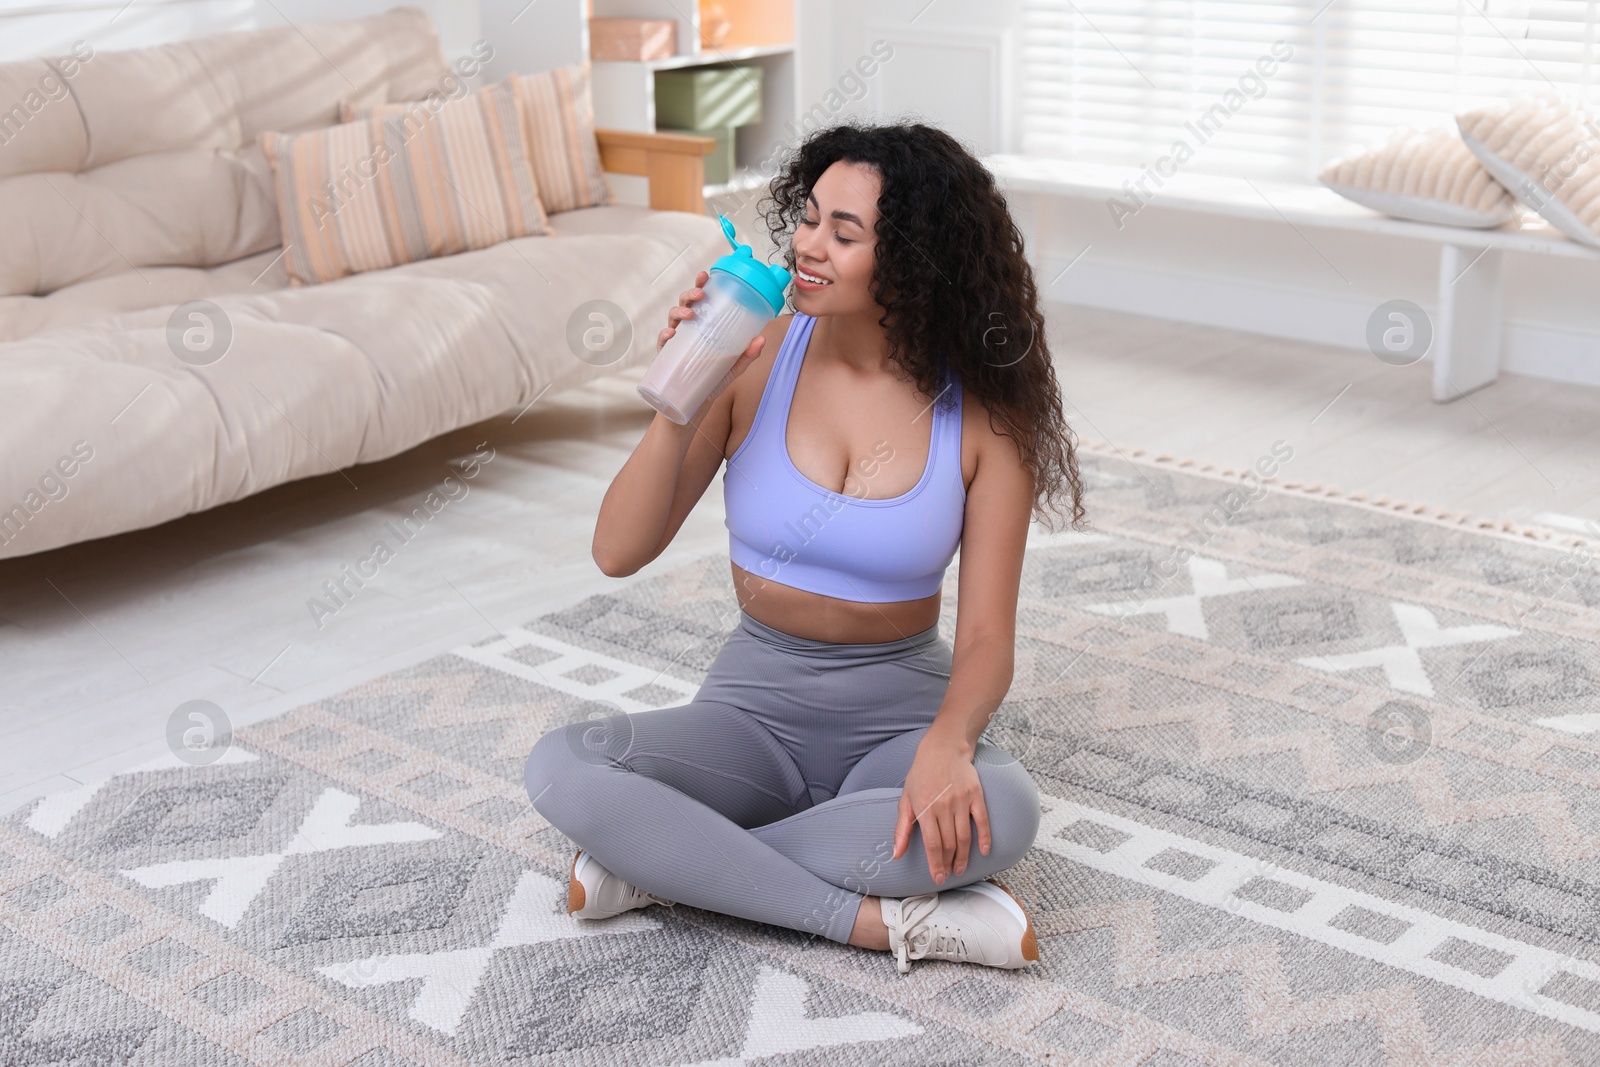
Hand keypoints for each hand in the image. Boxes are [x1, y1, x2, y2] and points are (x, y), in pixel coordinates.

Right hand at [657, 269, 765, 423]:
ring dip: (679, 312)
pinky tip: (671, 335)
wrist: (691, 411)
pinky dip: (665, 336)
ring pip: (672, 320)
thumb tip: (762, 339)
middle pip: (684, 305)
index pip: (699, 302)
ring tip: (689, 314)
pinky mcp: (665, 360)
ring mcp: (674, 345)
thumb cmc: (709, 384)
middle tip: (700, 294)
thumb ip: (747, 355)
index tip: (705, 275)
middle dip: (690, 295)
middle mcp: (686, 333)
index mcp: (701, 329)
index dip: (700, 286)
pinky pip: (662, 344)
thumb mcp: (732, 369)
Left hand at [893, 733, 991, 884]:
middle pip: (949, 844)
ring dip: (963, 856)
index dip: (936, 864)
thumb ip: (901, 829)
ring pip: (965, 836)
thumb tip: (896, 854)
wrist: (943, 749)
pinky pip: (982, 821)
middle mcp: (943, 806)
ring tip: (960, 869)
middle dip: (948, 864)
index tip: (938, 878)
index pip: (932, 844)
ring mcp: (961, 801)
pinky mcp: (976, 795)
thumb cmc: (921, 775)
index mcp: (924, 808)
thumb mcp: (906, 800)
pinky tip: (983, 851)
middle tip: (948, 875)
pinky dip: (985, 838)